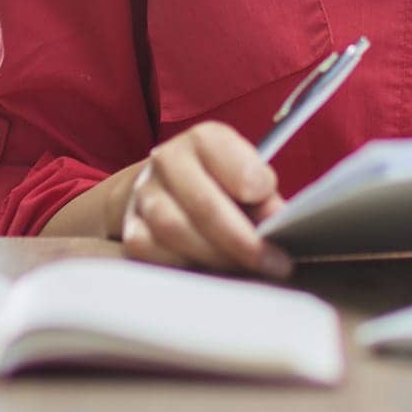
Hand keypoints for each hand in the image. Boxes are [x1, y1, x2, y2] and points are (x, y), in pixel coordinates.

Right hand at [119, 121, 293, 278]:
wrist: (165, 186)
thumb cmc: (218, 182)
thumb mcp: (246, 175)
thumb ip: (263, 195)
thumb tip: (276, 219)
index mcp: (205, 139)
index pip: (236, 165)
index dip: (260, 192)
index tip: (280, 217)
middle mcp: (168, 159)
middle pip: (205, 205)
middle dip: (243, 241)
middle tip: (274, 263)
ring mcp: (144, 194)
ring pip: (175, 231)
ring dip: (216, 257)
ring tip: (246, 269)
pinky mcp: (130, 227)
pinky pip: (153, 253)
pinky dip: (184, 266)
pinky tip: (208, 271)